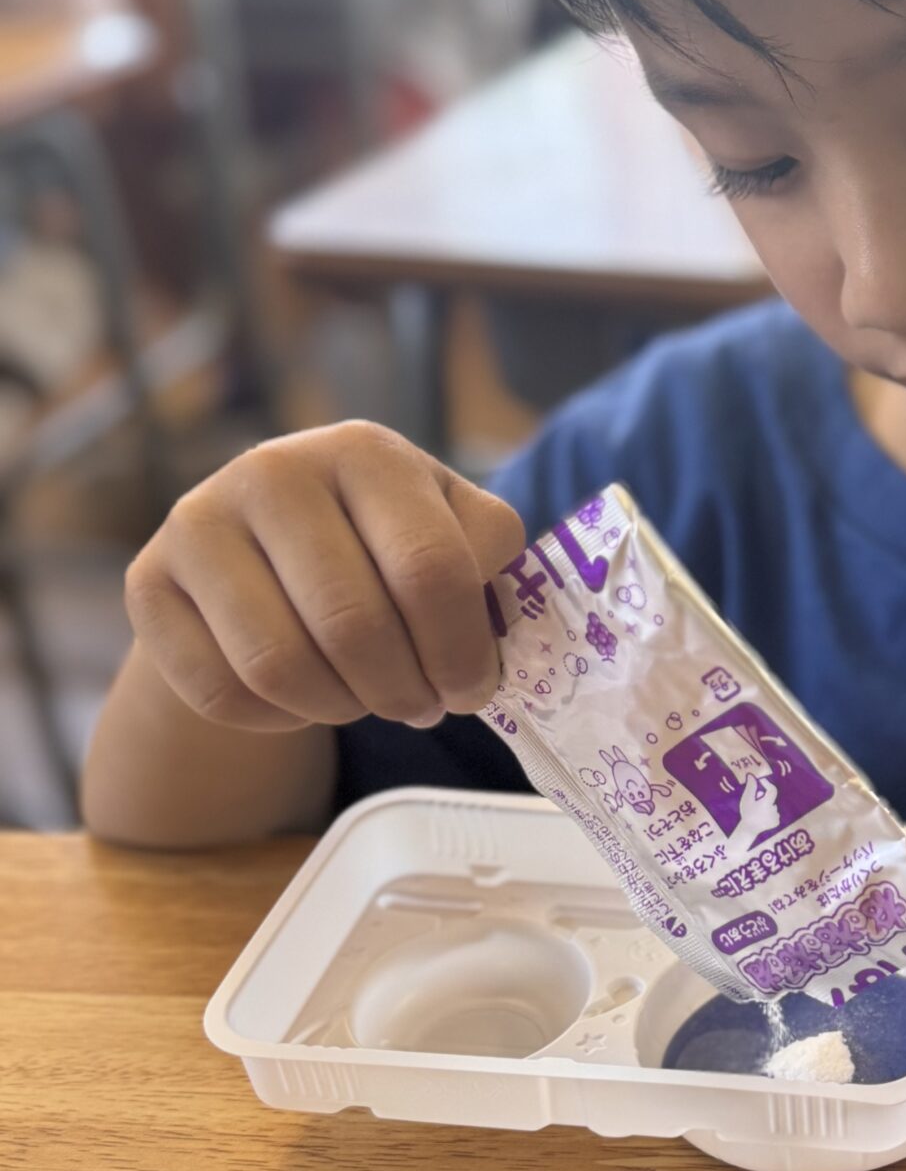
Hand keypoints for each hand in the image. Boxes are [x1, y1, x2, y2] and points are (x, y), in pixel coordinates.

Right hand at [126, 422, 524, 733]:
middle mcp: (273, 471)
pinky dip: (276, 719)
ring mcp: (199, 521)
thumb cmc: (381, 543)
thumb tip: (493, 631)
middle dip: (405, 691)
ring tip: (365, 700)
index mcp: (366, 451)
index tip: (472, 690)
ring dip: (341, 708)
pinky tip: (302, 697)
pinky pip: (221, 692)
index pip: (431, 570)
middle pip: (355, 626)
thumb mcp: (449, 528)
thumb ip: (487, 562)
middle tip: (420, 706)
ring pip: (281, 667)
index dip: (461, 653)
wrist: (268, 550)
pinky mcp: (148, 582)